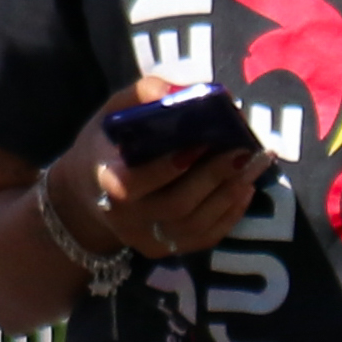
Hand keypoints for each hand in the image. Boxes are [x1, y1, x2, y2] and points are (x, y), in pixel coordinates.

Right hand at [53, 75, 269, 265]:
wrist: (89, 192)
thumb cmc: (107, 145)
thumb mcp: (112, 112)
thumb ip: (141, 95)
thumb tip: (181, 91)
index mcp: (104, 180)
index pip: (132, 184)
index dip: (166, 168)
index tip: (201, 143)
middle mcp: (124, 218)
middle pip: (175, 205)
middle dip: (213, 177)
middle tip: (243, 151)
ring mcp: (147, 239)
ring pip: (195, 224)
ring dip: (229, 194)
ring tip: (253, 166)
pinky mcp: (167, 251)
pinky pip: (204, 238)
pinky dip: (230, 214)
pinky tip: (245, 189)